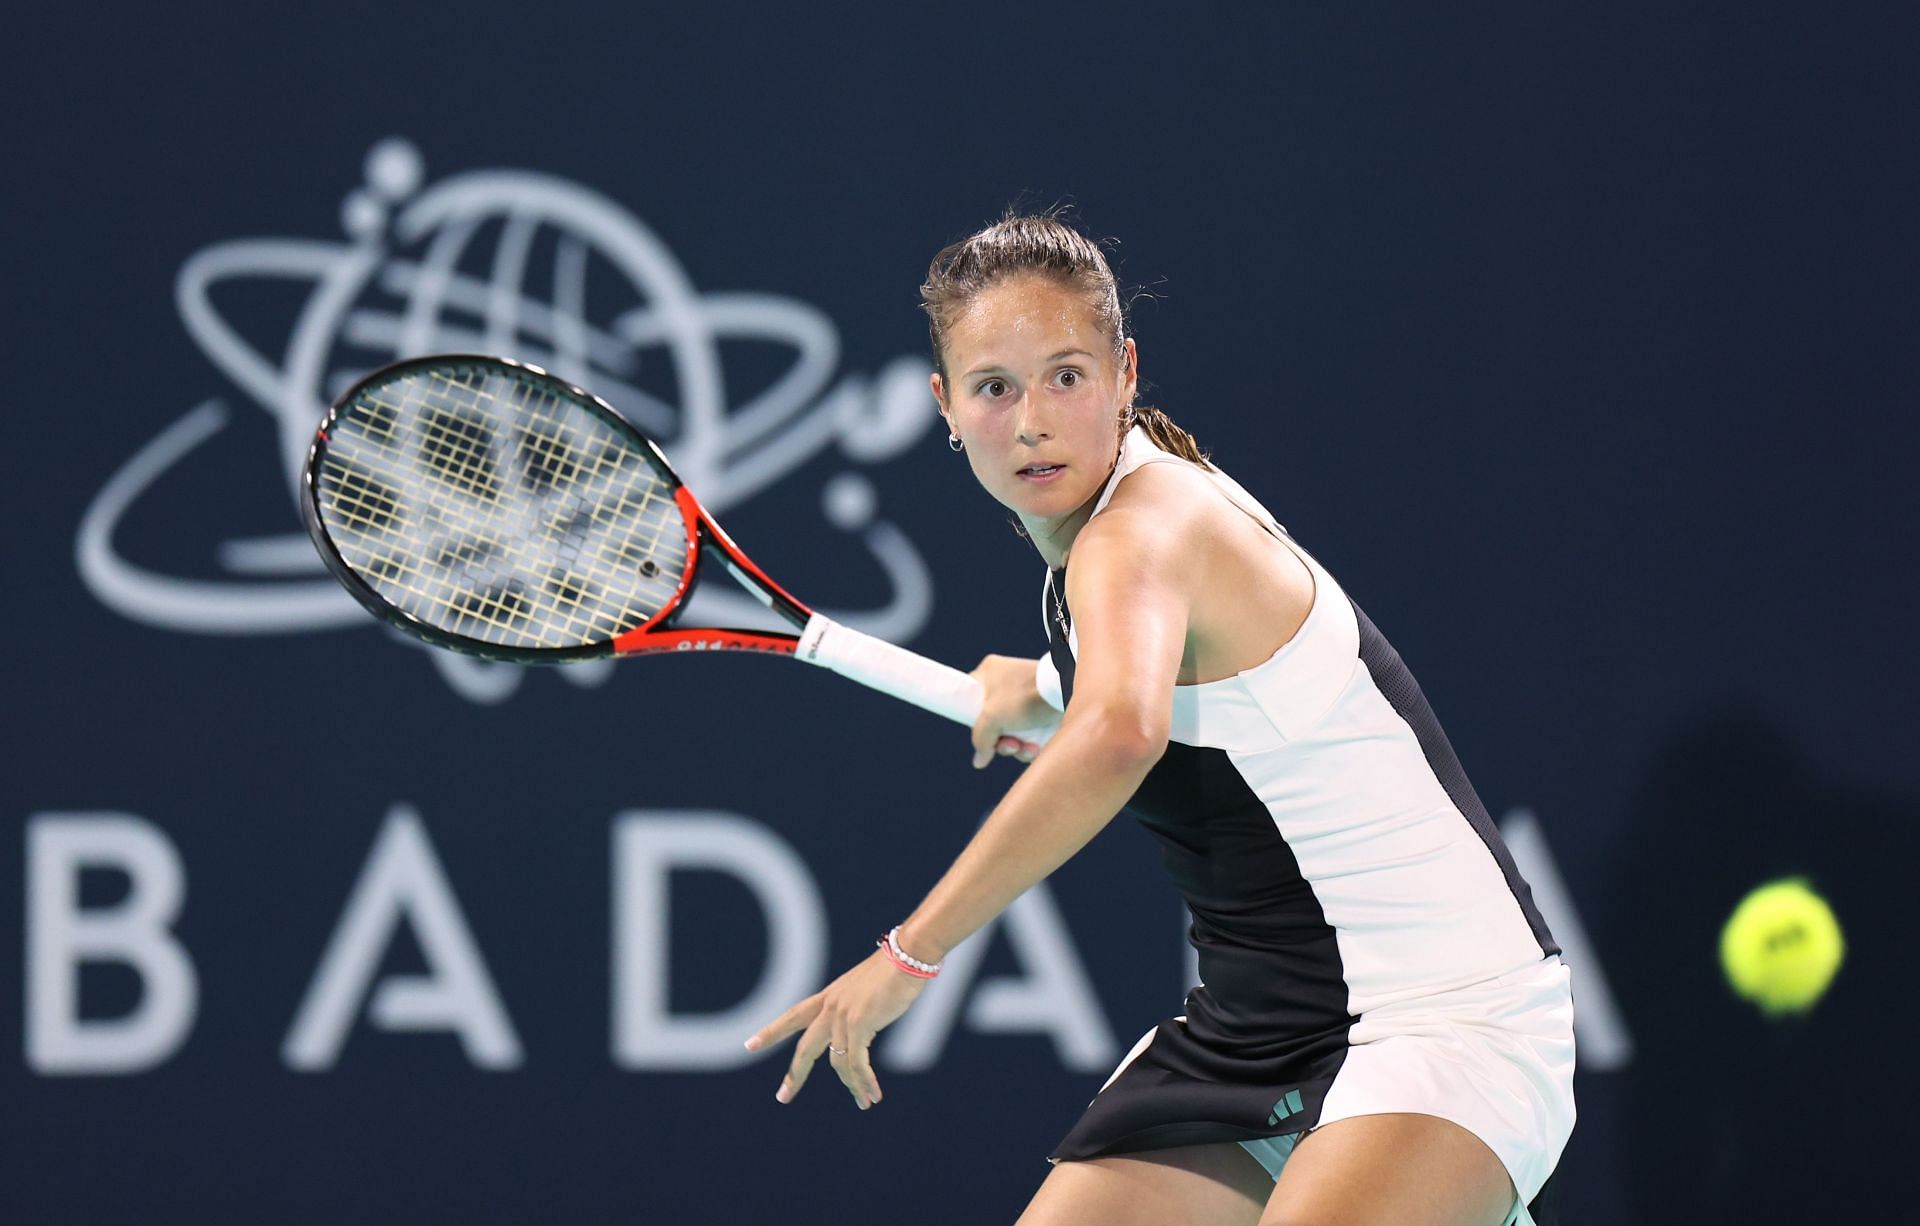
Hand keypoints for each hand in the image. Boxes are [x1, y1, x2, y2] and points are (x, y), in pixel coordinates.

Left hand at [745, 950, 929, 1109]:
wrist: (908, 955)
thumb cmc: (894, 970)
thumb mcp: (865, 991)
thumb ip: (854, 1011)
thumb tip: (857, 1033)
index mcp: (829, 997)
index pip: (792, 1016)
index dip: (771, 1031)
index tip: (749, 1045)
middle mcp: (830, 1007)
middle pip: (805, 1048)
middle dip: (794, 1075)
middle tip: (783, 1097)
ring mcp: (843, 1015)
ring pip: (838, 1063)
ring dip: (852, 1086)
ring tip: (864, 1103)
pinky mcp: (860, 1023)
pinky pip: (858, 1063)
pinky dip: (865, 1081)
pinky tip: (873, 1095)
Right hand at [969, 654, 1058, 768]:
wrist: (1067, 692)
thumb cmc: (1025, 697)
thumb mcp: (992, 718)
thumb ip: (981, 740)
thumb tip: (979, 761)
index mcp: (989, 672)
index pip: (969, 697)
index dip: (972, 719)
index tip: (982, 733)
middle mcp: (1006, 681)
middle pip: (992, 721)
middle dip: (1001, 741)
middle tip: (1010, 745)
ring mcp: (1024, 695)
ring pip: (1011, 729)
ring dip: (1016, 746)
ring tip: (1027, 748)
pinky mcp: (1041, 708)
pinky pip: (1028, 730)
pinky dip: (1030, 743)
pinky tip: (1036, 748)